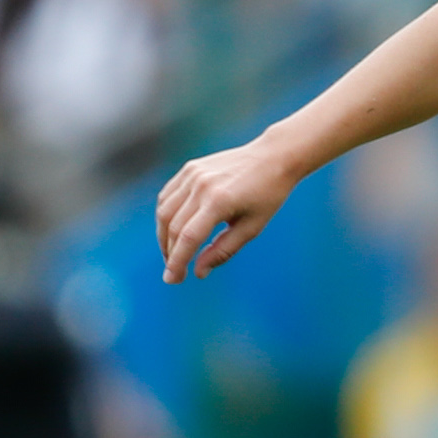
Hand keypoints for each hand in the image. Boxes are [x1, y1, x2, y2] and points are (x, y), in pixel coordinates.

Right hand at [157, 137, 300, 282]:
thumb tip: (198, 272)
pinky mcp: (189, 168)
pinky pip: (168, 196)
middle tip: (175, 272)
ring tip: (173, 254)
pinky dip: (166, 216)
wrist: (273, 157)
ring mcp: (192, 174)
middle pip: (173, 227)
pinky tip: (173, 230)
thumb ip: (223, 250)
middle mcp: (201, 186)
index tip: (172, 279)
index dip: (177, 261)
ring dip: (164, 236)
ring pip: (165, 211)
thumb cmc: (267, 195)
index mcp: (219, 201)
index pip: (188, 238)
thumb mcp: (252, 227)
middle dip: (170, 253)